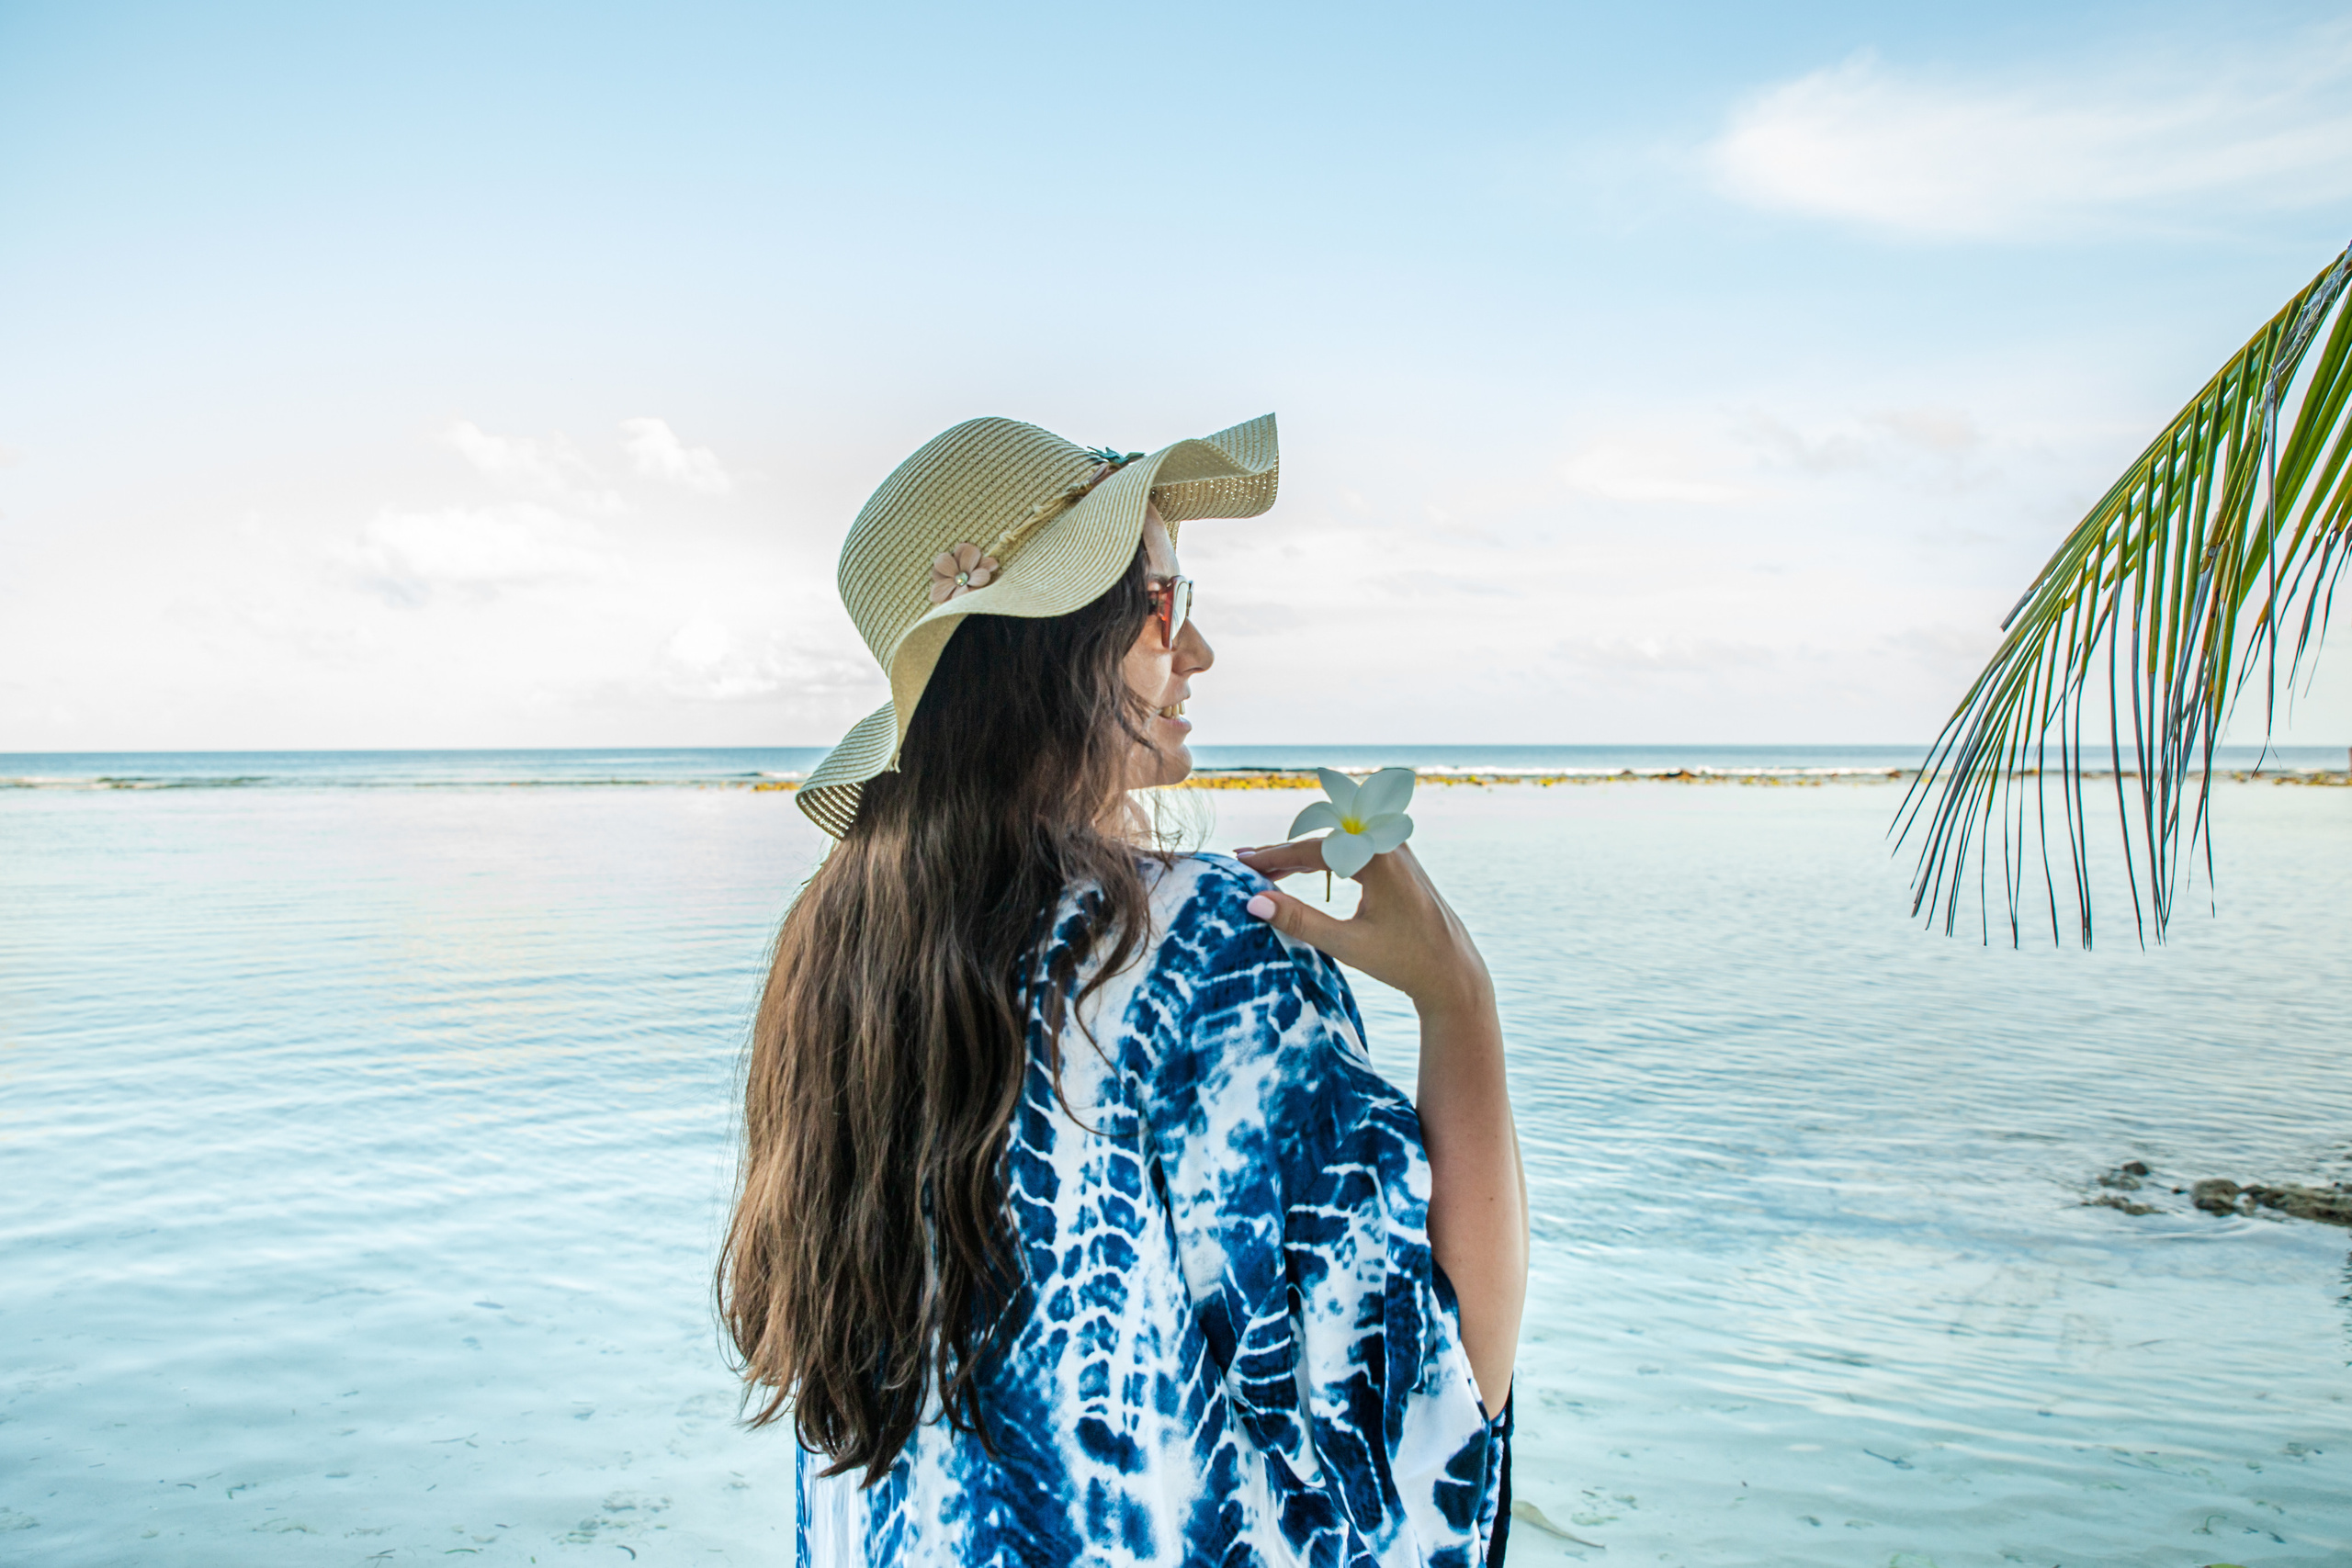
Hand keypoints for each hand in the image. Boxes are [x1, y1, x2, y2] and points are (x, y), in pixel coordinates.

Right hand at [1234, 838, 1492, 1017]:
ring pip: (1337, 846)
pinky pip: (1351, 853)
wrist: (1453, 973)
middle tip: (1244, 862)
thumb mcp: (1348, 944)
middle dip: (1283, 854)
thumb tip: (1255, 903)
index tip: (1241, 861)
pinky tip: (1301, 873)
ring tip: (1265, 868)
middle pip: (1323, 842)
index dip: (1272, 856)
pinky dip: (1323, 862)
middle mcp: (1389, 846)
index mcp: (1378, 858)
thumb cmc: (1404, 961)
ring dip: (1301, 857)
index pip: (1312, 851)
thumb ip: (1300, 921)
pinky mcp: (1399, 865)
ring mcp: (1396, 853)